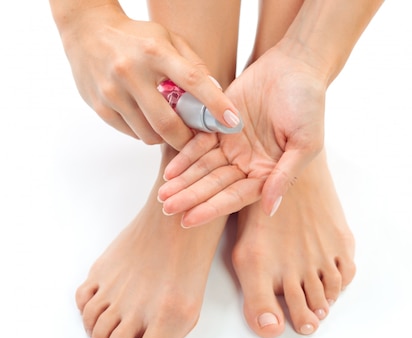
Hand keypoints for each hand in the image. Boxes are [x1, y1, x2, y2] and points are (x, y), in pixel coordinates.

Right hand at [57, 4, 238, 149]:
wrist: (86, 30)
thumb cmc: (135, 37)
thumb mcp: (169, 40)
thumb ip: (193, 66)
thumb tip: (217, 95)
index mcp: (155, 52)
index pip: (193, 81)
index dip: (216, 105)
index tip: (233, 122)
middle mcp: (131, 72)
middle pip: (166, 122)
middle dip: (187, 139)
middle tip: (196, 140)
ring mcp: (112, 91)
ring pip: (148, 134)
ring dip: (165, 137)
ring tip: (168, 125)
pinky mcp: (100, 106)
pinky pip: (131, 133)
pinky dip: (144, 132)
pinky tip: (146, 118)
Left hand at [157, 46, 326, 226]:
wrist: (297, 65)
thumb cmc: (309, 104)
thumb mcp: (306, 143)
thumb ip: (285, 175)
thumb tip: (271, 208)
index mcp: (269, 173)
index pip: (237, 196)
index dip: (213, 208)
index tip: (189, 220)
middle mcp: (249, 163)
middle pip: (216, 185)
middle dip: (192, 197)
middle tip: (167, 208)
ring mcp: (233, 144)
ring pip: (204, 168)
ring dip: (184, 182)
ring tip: (163, 196)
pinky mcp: (220, 124)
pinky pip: (199, 143)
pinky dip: (185, 156)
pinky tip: (169, 171)